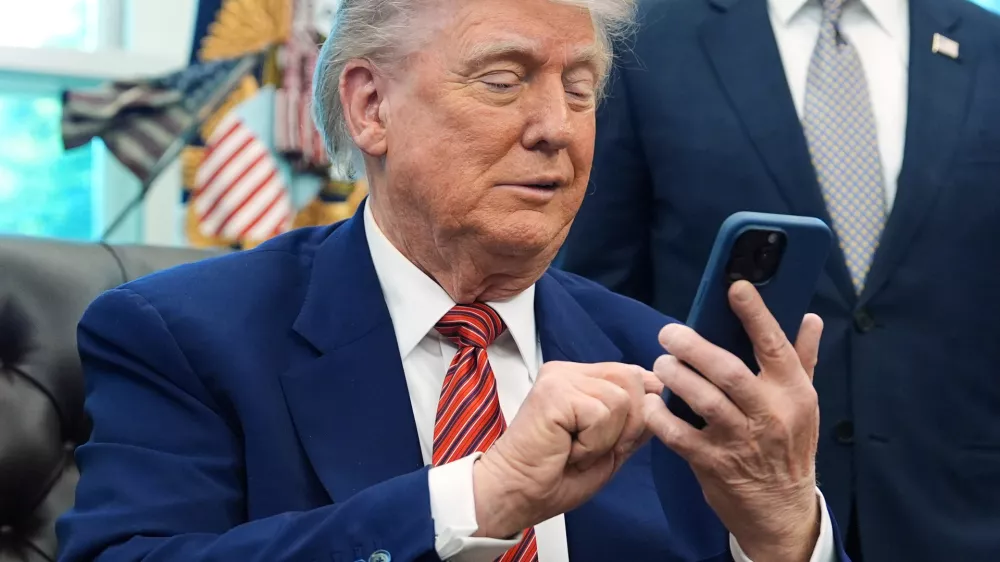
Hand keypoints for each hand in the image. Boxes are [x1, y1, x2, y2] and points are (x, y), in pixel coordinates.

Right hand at [472, 361, 660, 538]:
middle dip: (627, 425)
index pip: (634, 374)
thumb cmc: (556, 476)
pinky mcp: (555, 392)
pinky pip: (602, 413)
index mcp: (581, 378)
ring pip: (621, 399)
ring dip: (606, 438)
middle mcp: (569, 371)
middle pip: (634, 380)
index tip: (613, 441)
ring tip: (576, 449)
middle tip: (592, 448)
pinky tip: (568, 450)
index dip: (639, 411)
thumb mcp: (611, 446)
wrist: (517, 494)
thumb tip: (660, 393)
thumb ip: (635, 419)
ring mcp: (560, 378)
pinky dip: (592, 443)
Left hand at [644, 281, 823, 561]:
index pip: (775, 345)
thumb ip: (803, 359)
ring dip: (675, 376)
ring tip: (662, 363)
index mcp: (793, 393)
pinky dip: (661, 417)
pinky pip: (679, 435)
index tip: (735, 286)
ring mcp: (740, 440)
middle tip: (669, 333)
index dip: (755, 314)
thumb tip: (810, 318)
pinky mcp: (712, 463)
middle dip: (693, 347)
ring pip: (703, 399)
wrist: (781, 511)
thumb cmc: (790, 447)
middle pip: (728, 371)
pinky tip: (654, 404)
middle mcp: (769, 414)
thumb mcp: (804, 404)